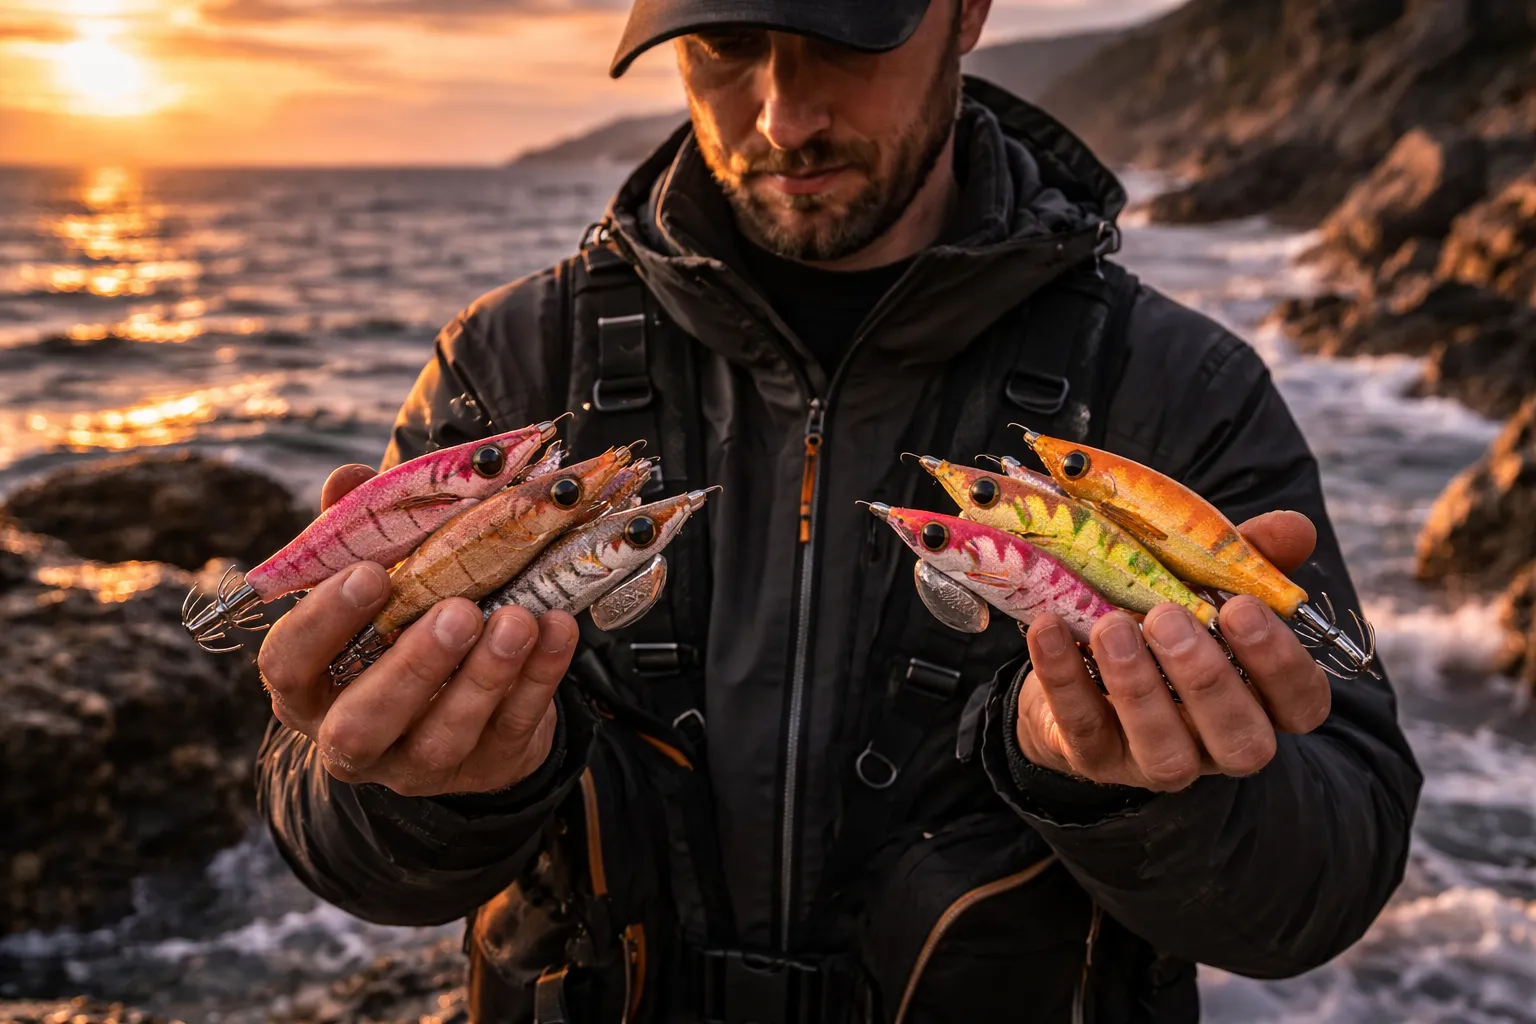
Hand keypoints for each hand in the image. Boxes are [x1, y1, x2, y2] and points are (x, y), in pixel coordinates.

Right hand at [256, 463, 575, 797]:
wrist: (462, 706)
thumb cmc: (399, 628)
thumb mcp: (373, 584)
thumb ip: (357, 532)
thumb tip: (348, 477)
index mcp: (309, 687)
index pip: (289, 665)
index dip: (322, 623)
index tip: (369, 574)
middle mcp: (351, 738)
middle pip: (362, 723)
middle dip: (413, 666)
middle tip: (458, 611)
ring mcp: (418, 764)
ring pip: (443, 738)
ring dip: (485, 676)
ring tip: (518, 619)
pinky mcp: (486, 768)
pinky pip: (513, 729)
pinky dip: (540, 678)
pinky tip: (556, 629)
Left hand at [1014, 510, 1331, 791]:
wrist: (1076, 660)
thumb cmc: (1159, 621)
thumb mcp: (1202, 582)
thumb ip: (1246, 558)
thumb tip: (1295, 527)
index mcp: (1260, 701)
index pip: (1302, 704)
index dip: (1281, 664)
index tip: (1241, 608)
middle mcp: (1218, 743)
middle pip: (1241, 741)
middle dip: (1206, 678)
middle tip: (1168, 618)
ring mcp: (1156, 760)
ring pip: (1165, 753)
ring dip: (1138, 686)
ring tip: (1112, 625)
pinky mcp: (1094, 758)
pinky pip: (1083, 729)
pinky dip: (1064, 677)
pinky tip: (1049, 629)